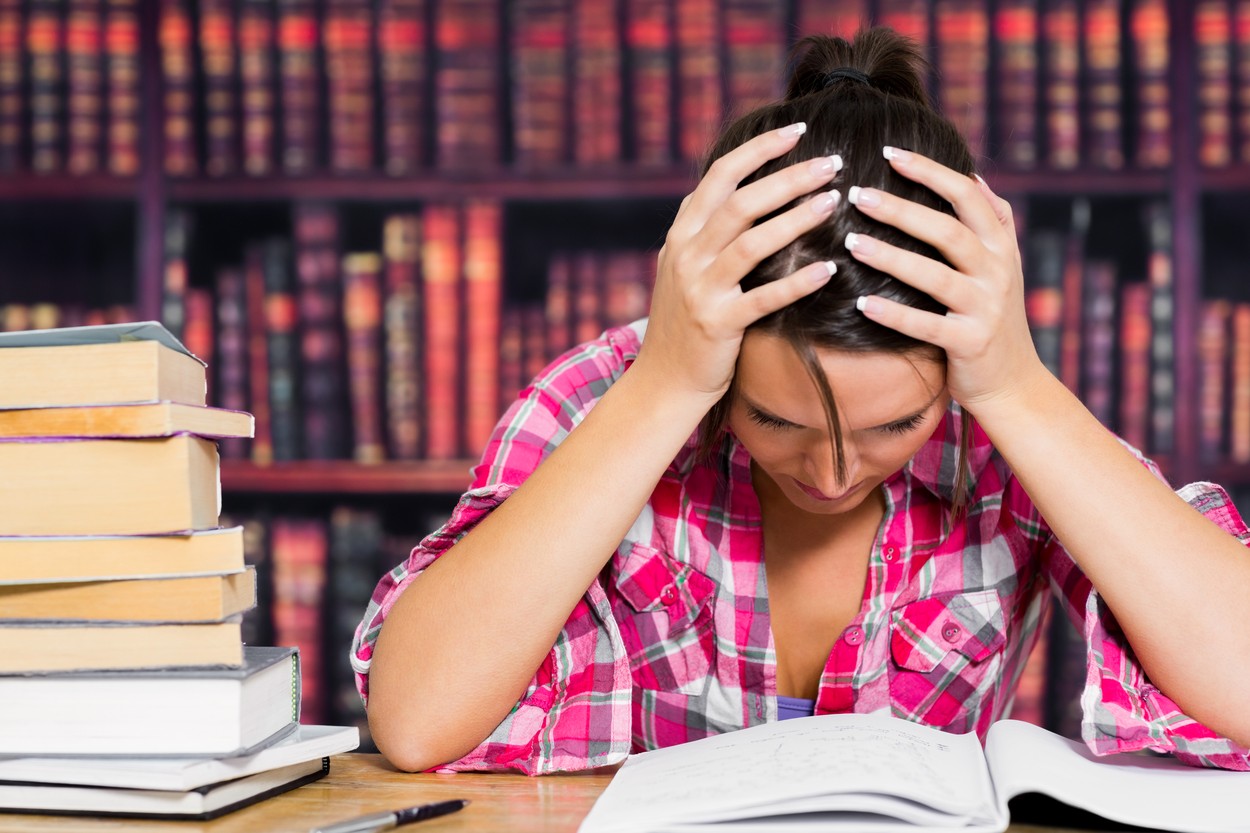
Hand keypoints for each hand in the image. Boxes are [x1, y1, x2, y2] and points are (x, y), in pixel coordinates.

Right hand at [633, 122, 843, 401]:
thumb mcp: (685, 267)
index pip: (720, 176)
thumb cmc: (686, 322)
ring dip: (797, 219)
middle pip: (741, 202)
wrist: (662, 381)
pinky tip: (829, 270)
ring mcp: (700, 290)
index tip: (797, 131)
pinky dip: (797, 282)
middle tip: (832, 163)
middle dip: (789, 178)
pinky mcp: (718, 324)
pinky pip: (763, 298)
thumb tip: (741, 186)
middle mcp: (687, 255)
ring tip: (835, 202)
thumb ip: (706, 229)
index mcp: (682, 234)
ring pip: (752, 243)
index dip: (759, 150)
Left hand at [841, 147, 1048, 410]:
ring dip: (891, 258)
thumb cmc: (993, 316)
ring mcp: (986, 308)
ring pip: (936, 276)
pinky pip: (927, 326)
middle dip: (902, 210)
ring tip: (851, 243)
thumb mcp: (1003, 265)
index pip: (967, 194)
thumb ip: (993, 221)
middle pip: (948, 231)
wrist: (1014, 383)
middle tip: (857, 194)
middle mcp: (997, 271)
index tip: (890, 153)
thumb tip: (973, 174)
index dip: (930, 171)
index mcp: (1000, 245)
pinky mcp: (970, 344)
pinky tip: (862, 303)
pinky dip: (895, 314)